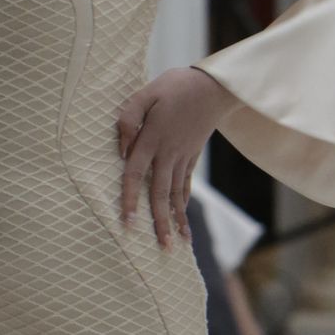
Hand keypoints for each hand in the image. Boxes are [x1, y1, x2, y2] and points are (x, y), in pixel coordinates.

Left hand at [114, 67, 227, 248]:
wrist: (213, 87)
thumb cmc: (176, 86)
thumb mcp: (147, 93)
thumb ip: (129, 117)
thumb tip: (121, 147)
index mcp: (153, 139)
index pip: (136, 174)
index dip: (130, 199)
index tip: (128, 222)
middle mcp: (168, 154)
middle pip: (160, 193)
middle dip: (159, 222)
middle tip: (161, 247)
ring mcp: (182, 157)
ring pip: (176, 194)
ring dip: (175, 220)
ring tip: (177, 244)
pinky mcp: (191, 157)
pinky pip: (186, 185)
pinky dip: (183, 204)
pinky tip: (182, 220)